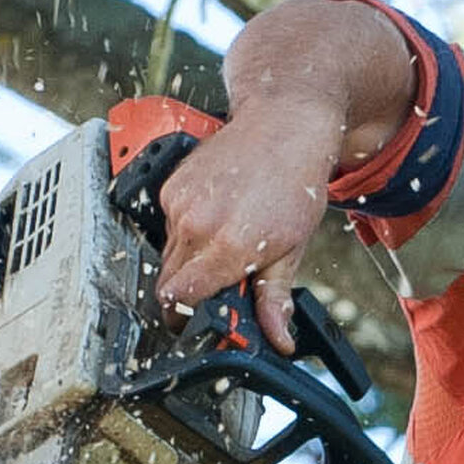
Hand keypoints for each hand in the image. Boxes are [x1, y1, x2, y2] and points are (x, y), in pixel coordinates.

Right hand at [147, 107, 338, 345]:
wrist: (284, 125)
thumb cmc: (295, 183)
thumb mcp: (293, 248)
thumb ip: (275, 297)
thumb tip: (277, 338)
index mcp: (227, 246)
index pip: (180, 300)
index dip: (184, 317)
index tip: (195, 321)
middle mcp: (196, 225)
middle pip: (169, 282)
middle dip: (188, 292)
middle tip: (217, 285)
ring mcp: (180, 203)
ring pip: (169, 254)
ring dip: (189, 260)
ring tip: (225, 241)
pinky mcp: (172, 186)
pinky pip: (168, 225)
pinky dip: (186, 230)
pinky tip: (215, 217)